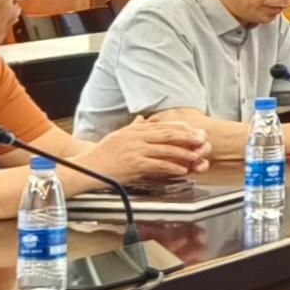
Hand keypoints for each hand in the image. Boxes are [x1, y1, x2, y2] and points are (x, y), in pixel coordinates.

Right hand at [96, 113, 211, 184]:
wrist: (88, 168)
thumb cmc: (102, 154)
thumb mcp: (118, 135)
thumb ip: (132, 128)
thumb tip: (141, 119)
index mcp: (134, 130)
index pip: (162, 125)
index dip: (180, 128)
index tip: (194, 131)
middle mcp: (136, 137)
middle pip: (168, 135)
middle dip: (188, 137)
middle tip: (202, 141)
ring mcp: (135, 150)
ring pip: (166, 149)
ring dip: (184, 153)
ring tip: (197, 157)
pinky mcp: (134, 164)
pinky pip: (158, 165)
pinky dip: (172, 167)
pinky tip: (181, 170)